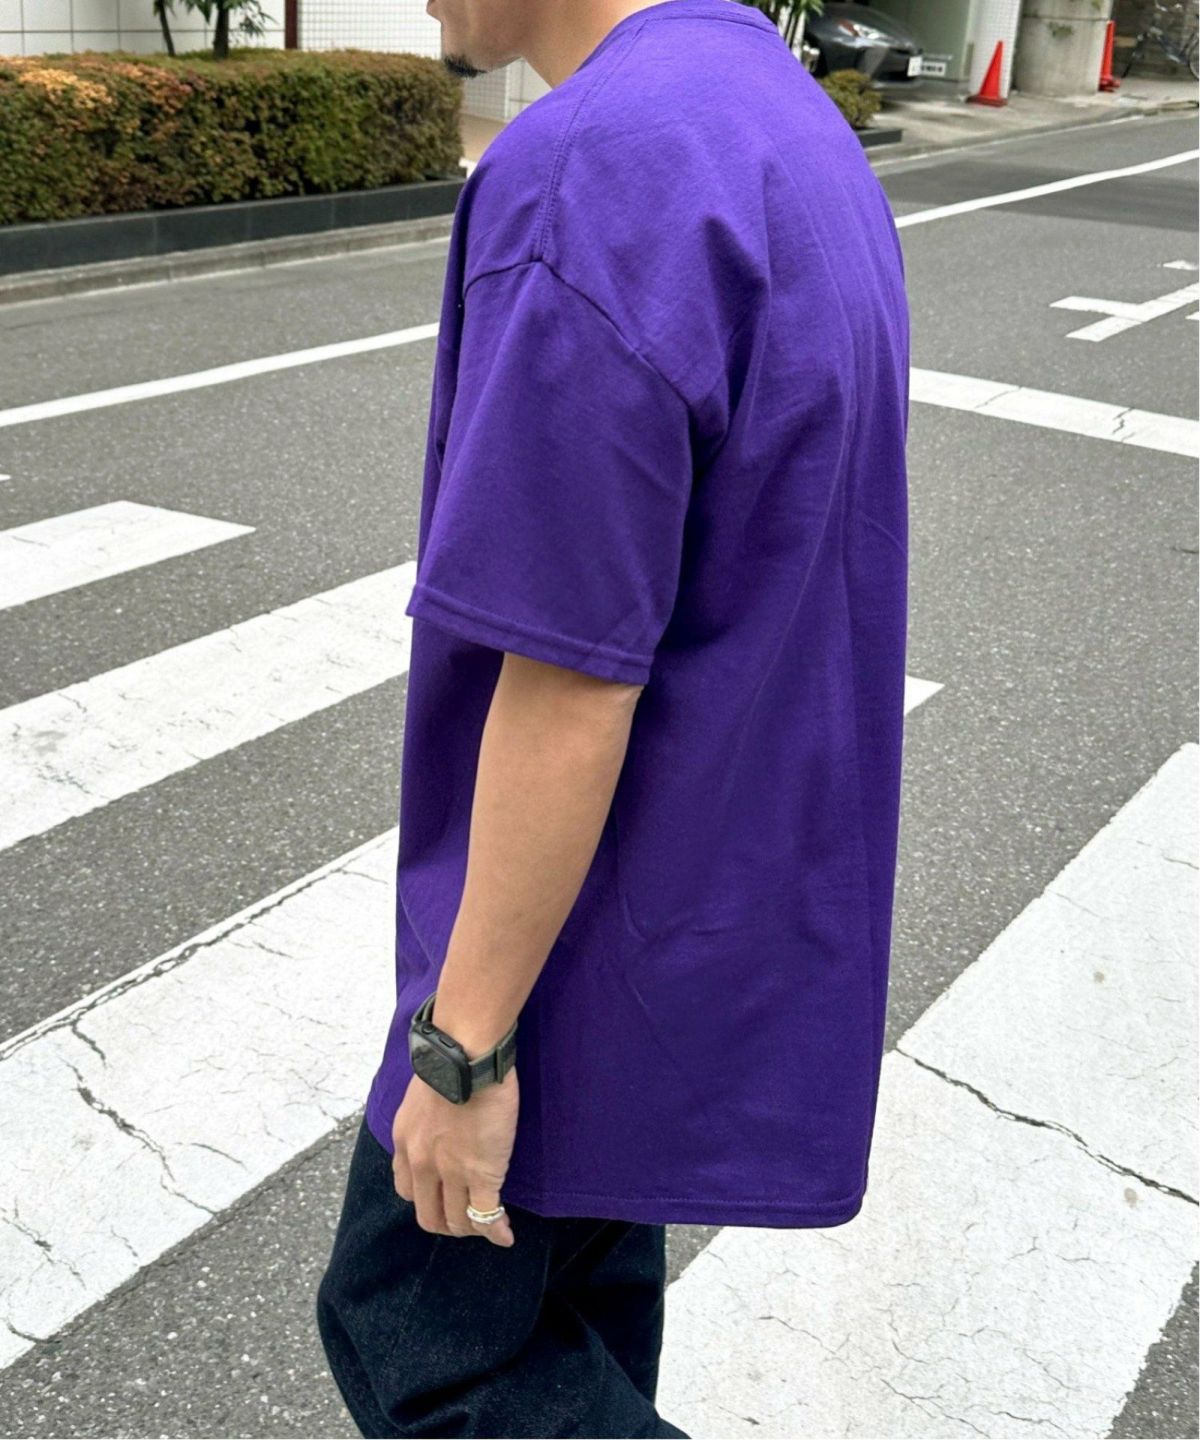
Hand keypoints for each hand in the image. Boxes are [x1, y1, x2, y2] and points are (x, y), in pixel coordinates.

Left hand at [391, 1066, 518, 1245]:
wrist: (465, 1057)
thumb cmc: (449, 1063)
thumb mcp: (419, 1096)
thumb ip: (423, 1118)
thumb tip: (438, 1118)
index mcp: (405, 1144)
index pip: (408, 1191)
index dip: (427, 1200)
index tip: (443, 1198)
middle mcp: (421, 1164)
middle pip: (429, 1216)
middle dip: (448, 1224)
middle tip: (466, 1220)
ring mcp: (450, 1173)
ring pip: (457, 1220)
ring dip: (472, 1229)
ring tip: (488, 1224)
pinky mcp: (481, 1174)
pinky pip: (486, 1215)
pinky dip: (496, 1230)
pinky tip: (506, 1234)